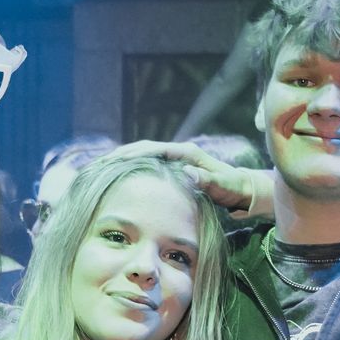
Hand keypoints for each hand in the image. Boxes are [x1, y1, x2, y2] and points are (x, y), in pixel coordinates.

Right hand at [110, 140, 269, 214]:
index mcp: (186, 153)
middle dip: (118, 157)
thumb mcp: (224, 186)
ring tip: (98, 173)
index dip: (131, 154)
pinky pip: (146, 169)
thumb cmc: (234, 188)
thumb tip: (187, 173)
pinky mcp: (171, 172)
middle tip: (96, 166)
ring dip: (121, 165)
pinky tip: (116, 183)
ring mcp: (173, 162)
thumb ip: (208, 180)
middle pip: (141, 150)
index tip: (111, 161)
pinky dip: (130, 173)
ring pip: (141, 159)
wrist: (242, 191)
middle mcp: (177, 153)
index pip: (151, 149)